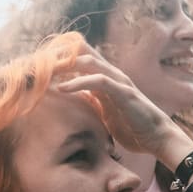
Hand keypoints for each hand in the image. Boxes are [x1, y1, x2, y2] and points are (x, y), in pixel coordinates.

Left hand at [40, 35, 192, 163]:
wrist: (157, 138)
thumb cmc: (132, 126)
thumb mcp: (105, 112)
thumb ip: (92, 101)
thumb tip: (76, 97)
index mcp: (106, 79)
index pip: (81, 59)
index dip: (61, 58)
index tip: (39, 64)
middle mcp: (112, 75)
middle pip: (82, 54)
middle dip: (59, 56)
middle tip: (35, 62)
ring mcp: (119, 82)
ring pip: (89, 62)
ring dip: (65, 65)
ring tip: (44, 70)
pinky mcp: (124, 92)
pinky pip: (99, 81)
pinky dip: (79, 82)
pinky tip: (62, 88)